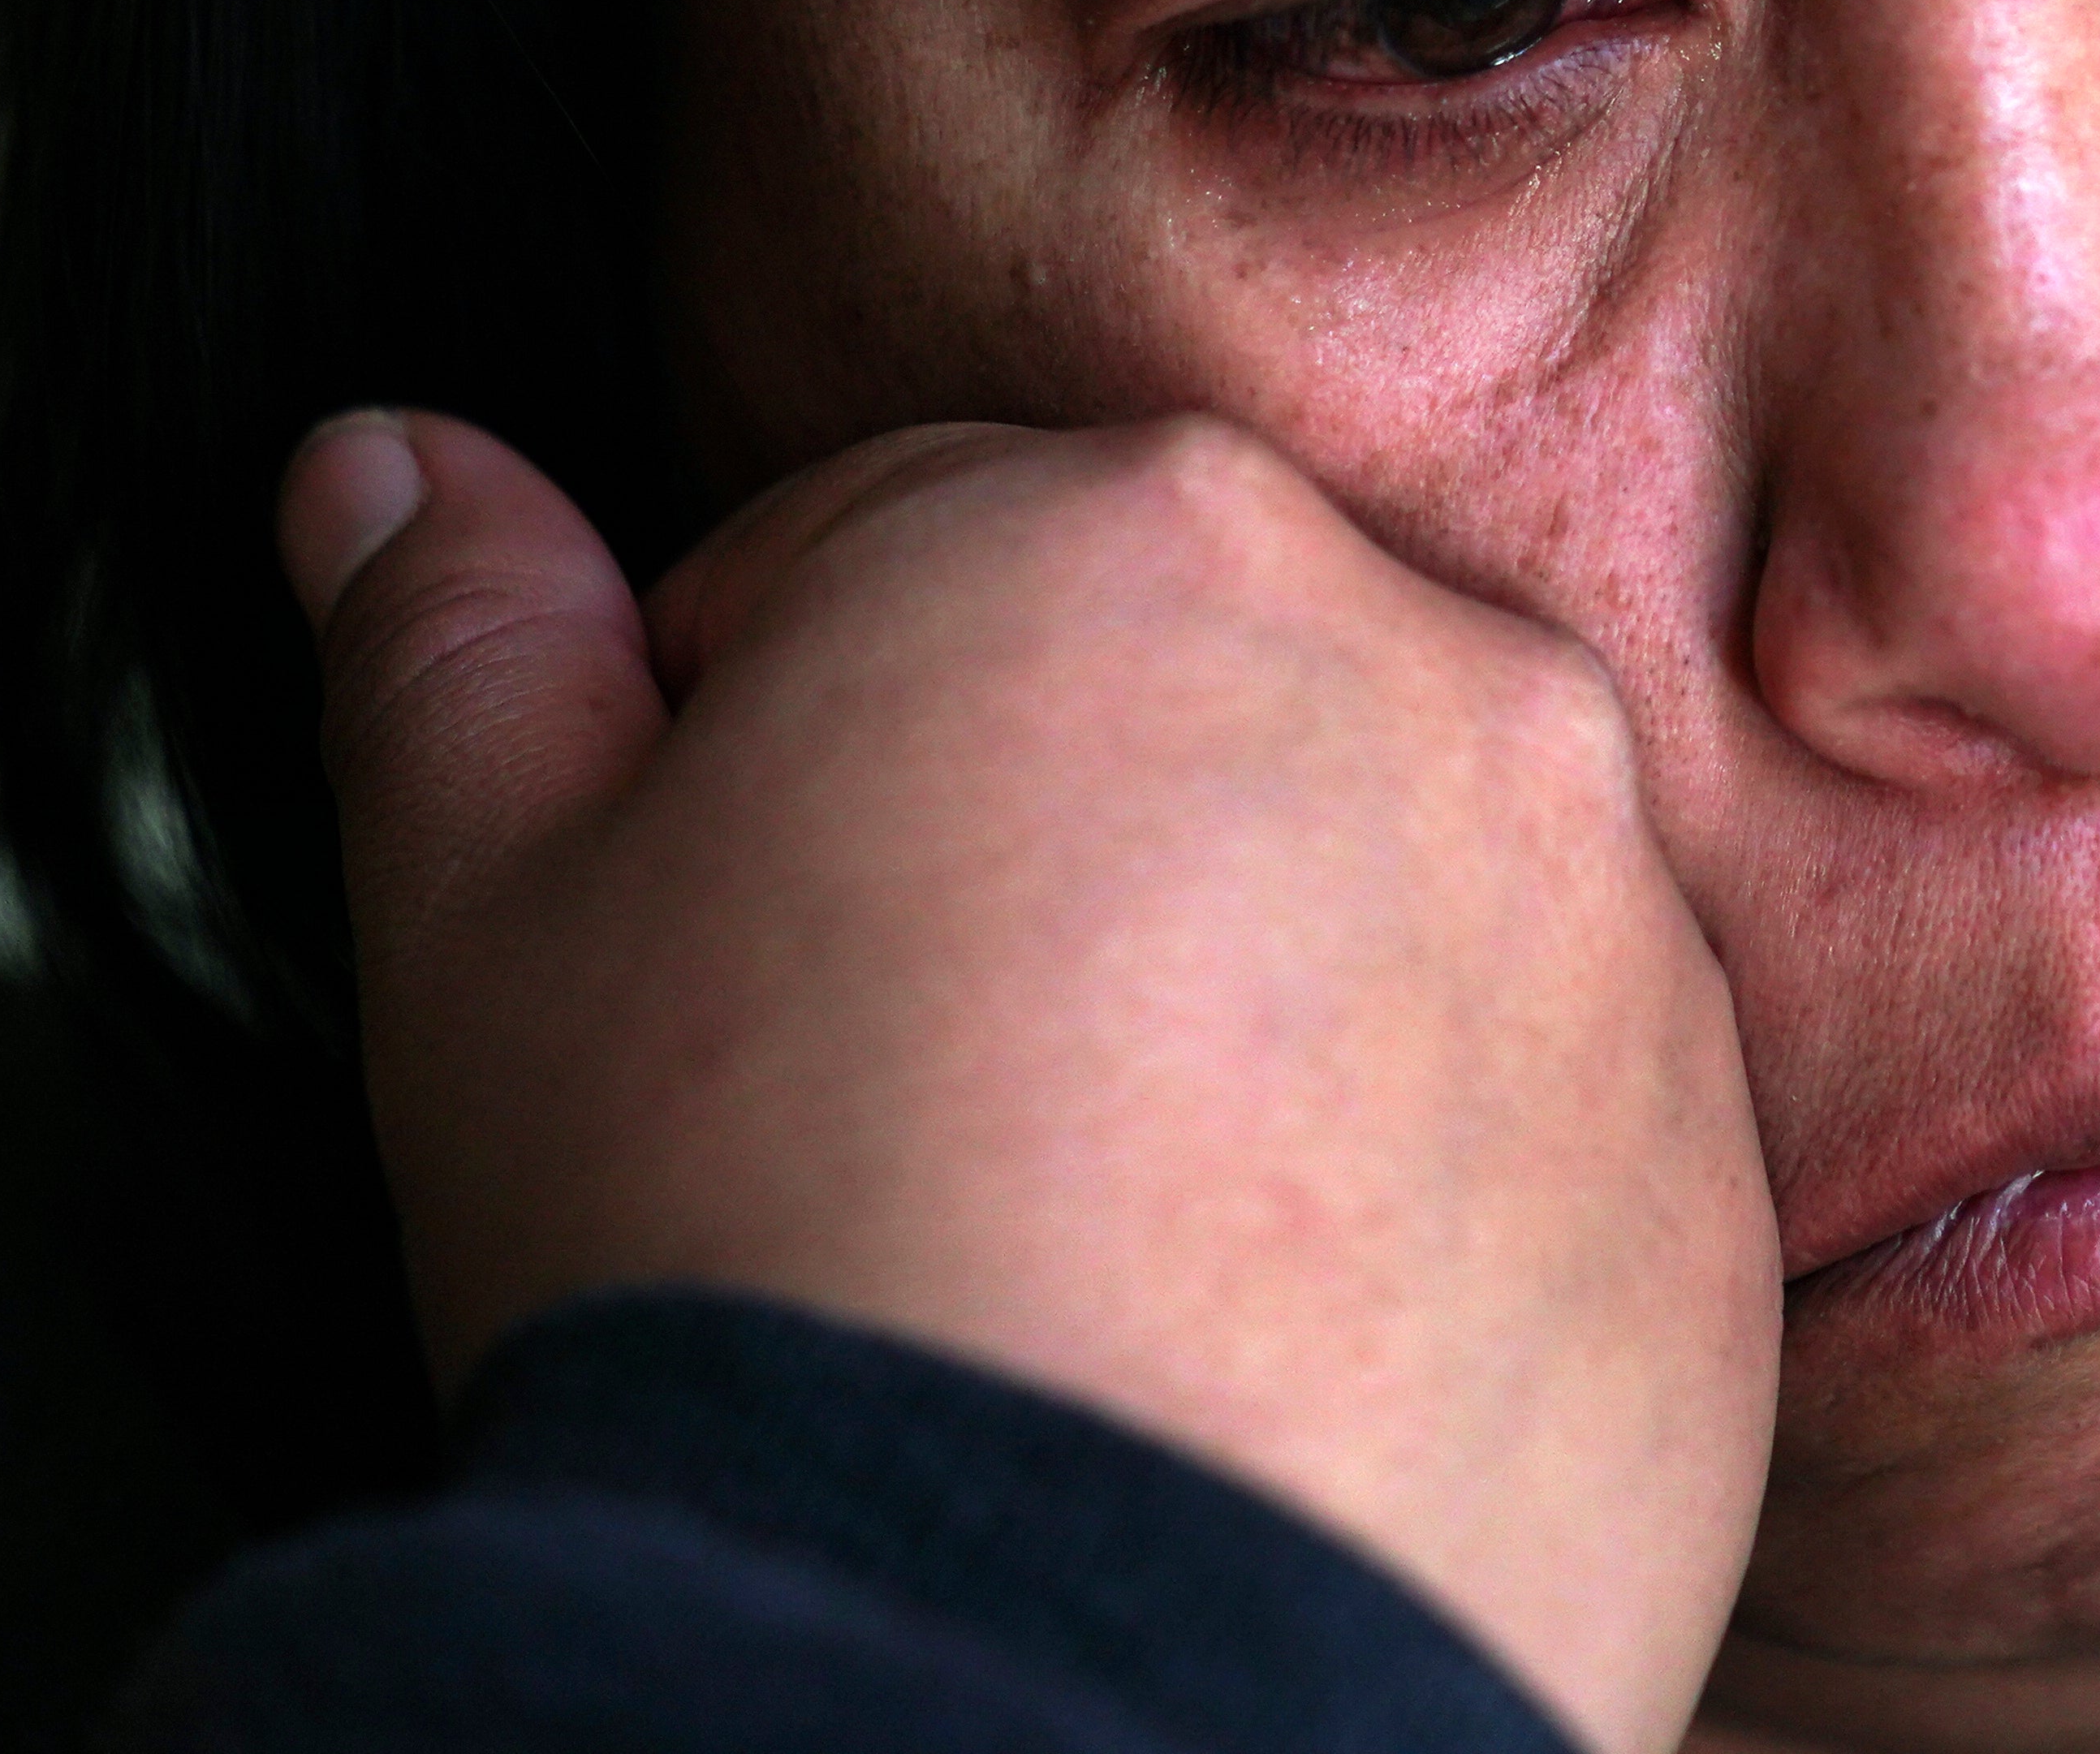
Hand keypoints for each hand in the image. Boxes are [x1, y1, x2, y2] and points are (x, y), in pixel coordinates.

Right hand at [279, 410, 1777, 1753]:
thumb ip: (454, 643)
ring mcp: (1617, 919)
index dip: (758, 765)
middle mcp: (1435, 660)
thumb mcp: (488, 920)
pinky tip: (1250, 1338)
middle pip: (1159, 700)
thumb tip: (387, 467)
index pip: (886, 560)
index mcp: (1129, 522)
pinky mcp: (1713, 1164)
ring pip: (1364, 895)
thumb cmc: (753, 1267)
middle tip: (892, 1102)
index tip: (734, 961)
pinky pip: (1526, 1117)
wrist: (1041, 1678)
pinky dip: (1410, 1191)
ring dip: (1239, 1000)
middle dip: (1023, 844)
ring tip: (1077, 1232)